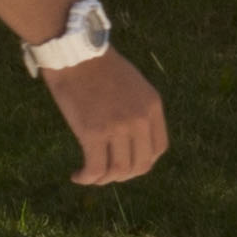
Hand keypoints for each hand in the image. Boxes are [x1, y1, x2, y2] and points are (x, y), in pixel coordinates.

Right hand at [44, 45, 169, 188]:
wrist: (77, 56)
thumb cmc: (100, 69)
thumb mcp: (133, 87)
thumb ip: (137, 111)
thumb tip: (131, 141)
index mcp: (153, 107)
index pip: (158, 149)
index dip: (142, 163)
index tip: (125, 165)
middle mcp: (141, 119)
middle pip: (140, 165)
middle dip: (123, 176)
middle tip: (105, 175)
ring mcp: (119, 127)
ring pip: (118, 171)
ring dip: (103, 180)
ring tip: (89, 175)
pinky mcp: (94, 133)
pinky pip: (95, 169)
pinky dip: (86, 178)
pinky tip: (77, 175)